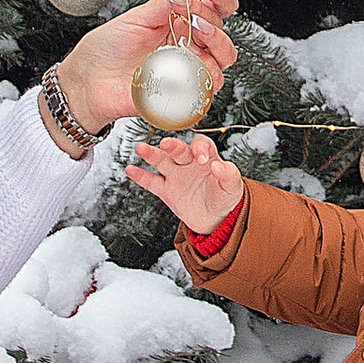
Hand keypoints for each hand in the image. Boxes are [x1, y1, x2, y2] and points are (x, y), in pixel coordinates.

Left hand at [56, 0, 239, 135]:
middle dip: (211, 19)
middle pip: (224, 34)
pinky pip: (207, 85)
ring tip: (187, 35)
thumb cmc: (107, 50)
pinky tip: (179, 61)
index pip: (217, 10)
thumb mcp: (138, 15)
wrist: (88, 79)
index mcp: (181, 24)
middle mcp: (189, 47)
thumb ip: (170, 2)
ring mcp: (187, 71)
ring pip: (223, 59)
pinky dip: (198, 69)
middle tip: (191, 15)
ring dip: (212, 42)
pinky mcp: (182, 94)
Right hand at [126, 132, 245, 236]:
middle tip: (167, 144)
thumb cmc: (225, 198)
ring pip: (162, 161)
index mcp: (207, 158)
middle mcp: (189, 163)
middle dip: (173, 146)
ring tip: (141, 148)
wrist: (215, 219)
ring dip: (151, 154)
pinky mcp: (166, 191)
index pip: (202, 145)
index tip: (202, 159)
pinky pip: (152, 182)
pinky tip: (130, 170)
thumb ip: (229, 175)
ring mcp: (176, 176)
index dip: (201, 148)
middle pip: (179, 150)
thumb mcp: (233, 187)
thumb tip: (219, 165)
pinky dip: (141, 176)